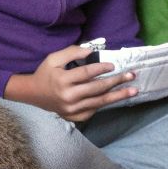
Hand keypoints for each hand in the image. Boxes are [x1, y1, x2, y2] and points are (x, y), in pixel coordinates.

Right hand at [5, 45, 137, 121]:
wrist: (33, 94)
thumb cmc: (45, 73)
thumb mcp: (54, 58)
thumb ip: (72, 52)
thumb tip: (93, 51)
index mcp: (63, 80)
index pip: (87, 73)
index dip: (101, 68)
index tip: (113, 65)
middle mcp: (68, 96)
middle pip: (97, 89)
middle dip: (116, 81)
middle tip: (131, 76)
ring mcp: (72, 109)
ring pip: (99, 102)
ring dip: (118, 96)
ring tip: (133, 91)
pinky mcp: (74, 117)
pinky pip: (94, 110)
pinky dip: (105, 104)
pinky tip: (115, 97)